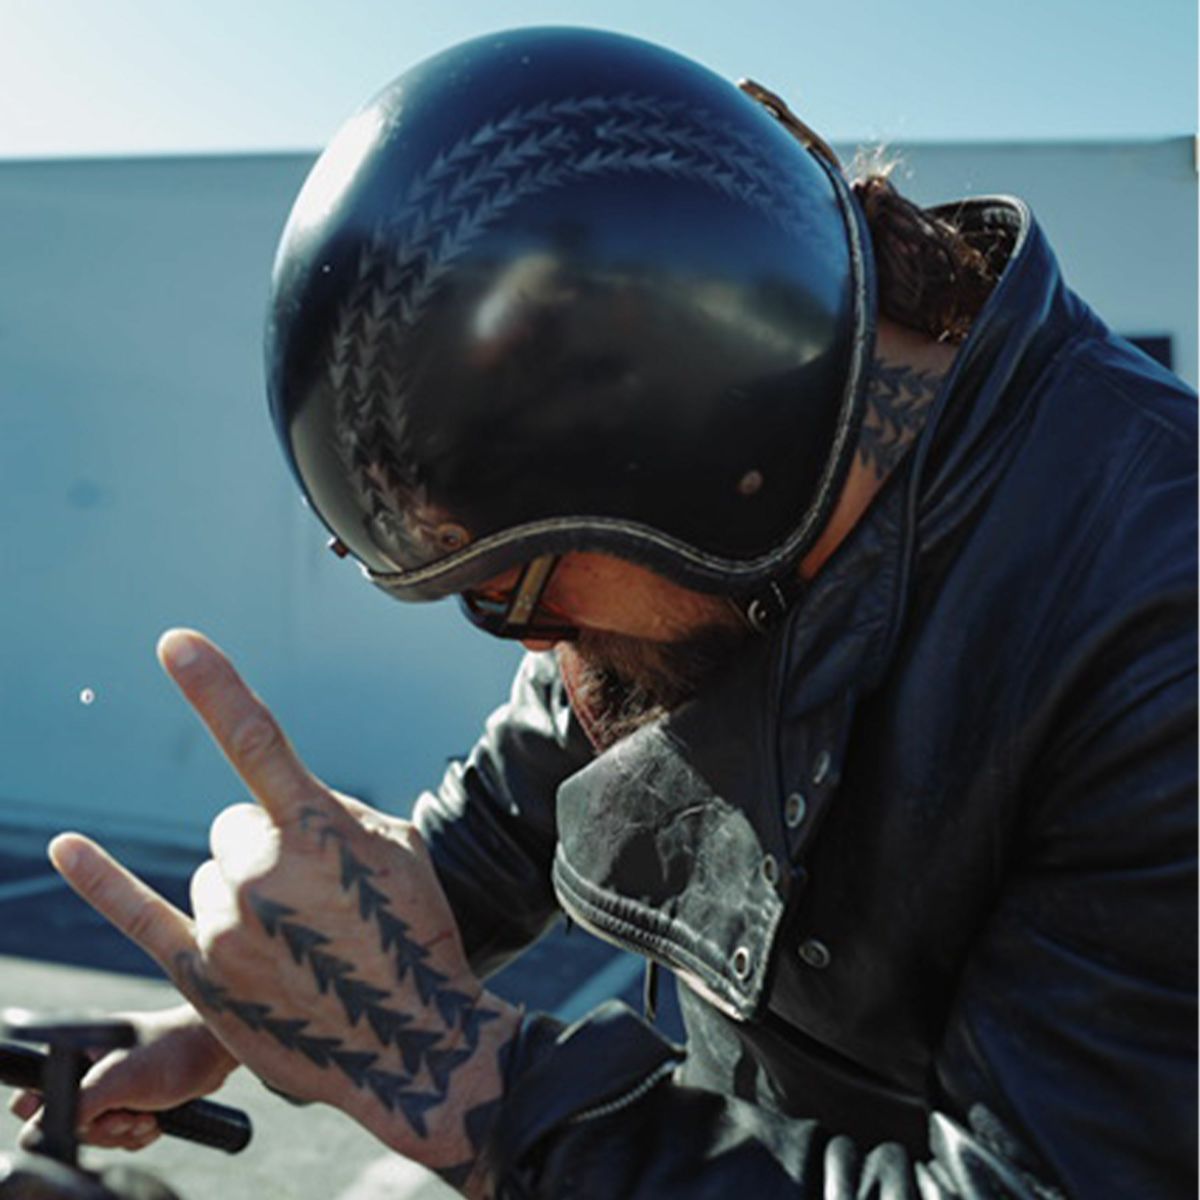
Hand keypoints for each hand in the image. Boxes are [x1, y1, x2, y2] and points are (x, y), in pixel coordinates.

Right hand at [10, 1004, 235, 1151]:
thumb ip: (76, 1106)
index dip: (50, 1112)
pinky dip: (137, 1134)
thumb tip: (39, 1131)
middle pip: (70, 1121)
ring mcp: (114, 1084)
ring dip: (123, 1132)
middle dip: (101, 1128)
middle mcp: (92, 1067)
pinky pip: (121, 1132)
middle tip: (127, 1116)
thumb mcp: (116, 1081)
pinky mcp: (134, 1098)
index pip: (36, 1090)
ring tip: (146, 1117)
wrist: (215, 1052)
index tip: (86, 1114)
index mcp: (79, 1052)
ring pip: (98, 1131)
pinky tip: (155, 1121)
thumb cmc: (170, 1052)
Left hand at [49, 630, 518, 1194]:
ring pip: (211, 876)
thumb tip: (283, 812)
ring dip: (246, 895)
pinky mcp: (202, 974)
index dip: (214, 685)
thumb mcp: (398, 849)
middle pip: (231, 827)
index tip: (174, 641)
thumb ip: (333, 814)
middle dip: (268, 851)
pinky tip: (65, 847)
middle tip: (314, 901)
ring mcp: (225, 924)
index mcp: (315, 828)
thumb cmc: (413, 935)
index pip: (256, 738)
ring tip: (300, 943)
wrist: (409, 1040)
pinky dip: (100, 879)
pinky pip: (139, 913)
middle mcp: (258, 869)